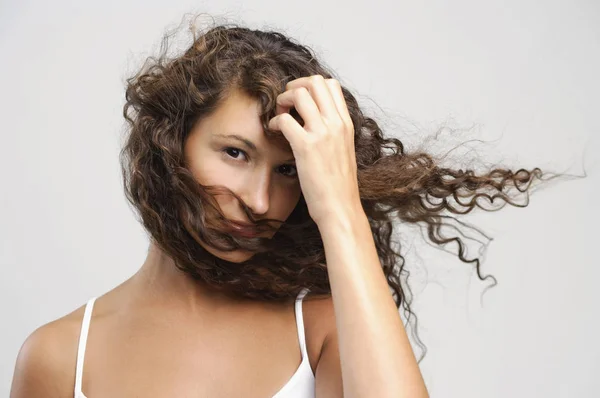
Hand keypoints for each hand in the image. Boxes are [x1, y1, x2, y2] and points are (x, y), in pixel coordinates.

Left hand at [268, 75, 361, 225]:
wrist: (340, 208)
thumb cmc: (339, 186)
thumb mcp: (343, 152)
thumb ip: (333, 134)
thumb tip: (314, 124)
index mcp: (346, 124)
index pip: (331, 85)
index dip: (310, 85)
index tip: (300, 100)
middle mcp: (336, 124)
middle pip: (315, 82)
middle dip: (295, 86)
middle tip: (285, 102)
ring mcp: (322, 133)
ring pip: (299, 94)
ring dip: (283, 100)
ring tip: (278, 115)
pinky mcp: (306, 147)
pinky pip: (284, 120)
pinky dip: (274, 121)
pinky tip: (273, 132)